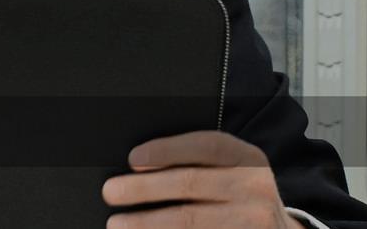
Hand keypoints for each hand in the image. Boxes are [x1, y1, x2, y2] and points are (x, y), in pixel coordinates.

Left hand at [101, 131, 303, 227]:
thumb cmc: (238, 195)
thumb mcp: (231, 170)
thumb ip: (197, 162)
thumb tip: (138, 163)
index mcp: (248, 159)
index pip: (207, 146)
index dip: (167, 150)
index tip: (132, 158)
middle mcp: (255, 188)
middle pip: (191, 183)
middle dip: (144, 188)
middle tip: (111, 192)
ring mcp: (253, 221)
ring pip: (191, 220)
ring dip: (148, 222)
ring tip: (117, 223)